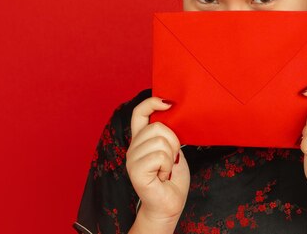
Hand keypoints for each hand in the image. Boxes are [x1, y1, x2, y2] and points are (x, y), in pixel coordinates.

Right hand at [126, 97, 189, 226]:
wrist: (169, 204)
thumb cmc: (172, 178)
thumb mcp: (172, 149)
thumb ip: (167, 133)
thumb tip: (171, 112)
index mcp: (141, 140)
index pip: (139, 113)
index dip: (151, 103)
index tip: (169, 103)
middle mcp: (133, 147)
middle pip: (157, 127)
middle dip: (173, 142)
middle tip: (171, 159)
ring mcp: (132, 159)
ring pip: (160, 141)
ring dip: (171, 157)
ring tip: (166, 169)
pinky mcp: (136, 171)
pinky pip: (160, 156)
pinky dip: (168, 166)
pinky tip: (163, 176)